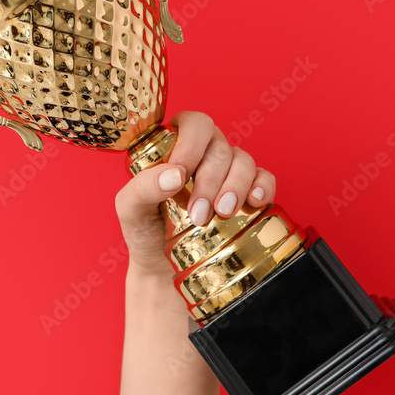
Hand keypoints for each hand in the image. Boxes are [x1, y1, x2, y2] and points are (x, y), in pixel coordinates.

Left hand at [115, 111, 276, 277]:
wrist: (163, 270)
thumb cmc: (144, 231)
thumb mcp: (129, 209)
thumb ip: (143, 187)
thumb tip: (175, 175)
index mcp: (175, 145)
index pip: (192, 124)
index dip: (191, 144)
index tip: (181, 176)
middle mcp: (204, 154)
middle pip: (219, 146)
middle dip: (210, 179)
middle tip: (198, 213)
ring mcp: (228, 173)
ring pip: (243, 161)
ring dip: (235, 186)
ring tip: (222, 214)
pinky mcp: (247, 195)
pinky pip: (265, 179)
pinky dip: (263, 187)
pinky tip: (255, 201)